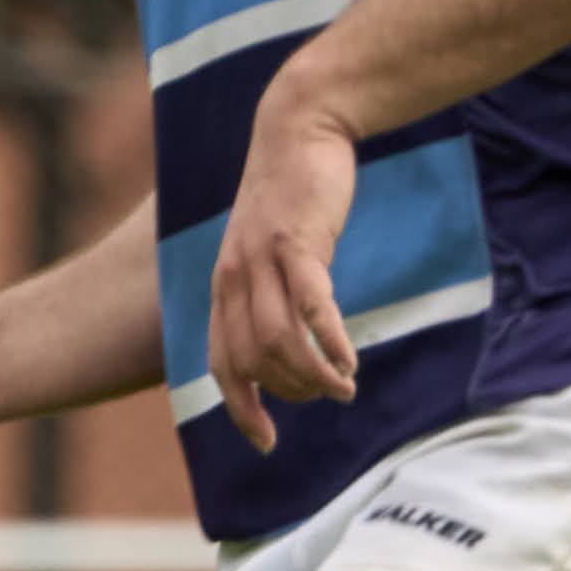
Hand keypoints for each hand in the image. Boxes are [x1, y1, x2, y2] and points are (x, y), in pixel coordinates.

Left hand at [207, 91, 363, 453]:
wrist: (300, 128)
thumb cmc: (293, 195)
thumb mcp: (272, 249)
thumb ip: (272, 292)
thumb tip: (291, 341)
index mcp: (223, 287)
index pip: (221, 364)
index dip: (241, 408)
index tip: (266, 442)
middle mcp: (232, 279)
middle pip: (252, 362)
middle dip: (289, 394)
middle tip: (325, 397)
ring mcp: (260, 261)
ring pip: (277, 342)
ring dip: (311, 377)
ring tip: (343, 389)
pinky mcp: (295, 242)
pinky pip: (310, 307)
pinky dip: (327, 342)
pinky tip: (348, 362)